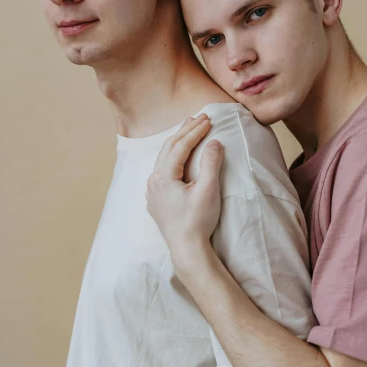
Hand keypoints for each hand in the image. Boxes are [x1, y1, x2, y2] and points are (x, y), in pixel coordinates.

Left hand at [146, 114, 224, 269]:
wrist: (187, 249)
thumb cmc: (198, 221)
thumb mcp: (208, 190)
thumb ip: (211, 163)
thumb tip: (214, 142)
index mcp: (163, 176)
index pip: (181, 145)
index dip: (195, 130)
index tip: (209, 119)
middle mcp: (153, 181)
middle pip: (170, 147)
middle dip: (186, 131)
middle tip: (201, 117)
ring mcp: (152, 191)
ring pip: (164, 158)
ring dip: (178, 142)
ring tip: (189, 129)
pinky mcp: (156, 199)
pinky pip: (162, 169)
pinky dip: (173, 156)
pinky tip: (178, 155)